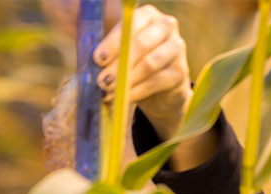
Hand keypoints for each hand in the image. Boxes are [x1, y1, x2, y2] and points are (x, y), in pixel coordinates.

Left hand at [94, 4, 191, 141]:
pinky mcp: (180, 72)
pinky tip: (123, 99)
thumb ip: (108, 56)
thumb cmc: (134, 68)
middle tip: (101, 81)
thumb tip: (90, 67)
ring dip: (126, 80)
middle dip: (118, 64)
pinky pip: (156, 82)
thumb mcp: (120, 57)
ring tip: (108, 92)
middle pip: (140, 44)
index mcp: (147, 16)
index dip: (112, 42)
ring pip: (149, 64)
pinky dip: (136, 92)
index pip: (130, 25)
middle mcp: (165, 26)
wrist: (160, 92)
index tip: (97, 59)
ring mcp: (176, 48)